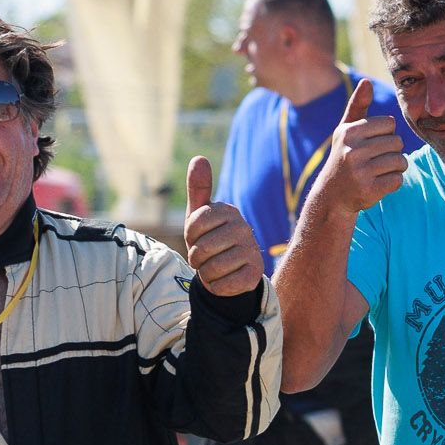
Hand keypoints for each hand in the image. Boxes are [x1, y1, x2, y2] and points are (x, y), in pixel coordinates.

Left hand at [180, 156, 261, 295]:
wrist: (230, 271)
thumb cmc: (210, 239)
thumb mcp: (199, 215)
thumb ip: (199, 188)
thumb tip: (200, 158)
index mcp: (229, 211)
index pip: (193, 225)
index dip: (189, 237)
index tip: (197, 238)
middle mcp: (244, 228)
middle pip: (201, 248)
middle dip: (196, 258)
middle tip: (205, 257)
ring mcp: (252, 251)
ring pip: (211, 269)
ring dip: (205, 274)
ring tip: (214, 268)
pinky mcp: (255, 274)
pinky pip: (223, 284)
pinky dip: (217, 287)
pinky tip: (223, 280)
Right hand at [321, 79, 407, 213]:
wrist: (332, 195)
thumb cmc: (343, 157)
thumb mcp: (346, 130)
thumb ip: (358, 106)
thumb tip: (367, 81)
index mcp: (349, 132)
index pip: (389, 123)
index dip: (386, 133)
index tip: (373, 143)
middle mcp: (352, 150)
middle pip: (397, 142)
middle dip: (393, 151)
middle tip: (377, 160)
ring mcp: (360, 171)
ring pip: (400, 161)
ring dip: (396, 167)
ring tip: (379, 171)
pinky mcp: (369, 190)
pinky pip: (398, 180)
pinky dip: (393, 182)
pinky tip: (379, 183)